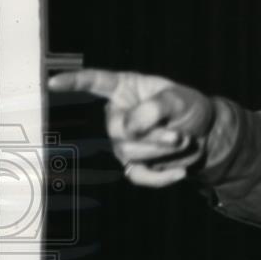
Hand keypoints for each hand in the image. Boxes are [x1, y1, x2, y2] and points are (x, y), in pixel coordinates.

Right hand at [48, 69, 213, 187]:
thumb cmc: (188, 109)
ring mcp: (124, 142)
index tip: (54, 83)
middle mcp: (118, 115)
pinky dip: (161, 177)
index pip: (95, 82)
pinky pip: (138, 176)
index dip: (74, 82)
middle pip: (118, 131)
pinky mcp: (135, 164)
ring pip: (129, 152)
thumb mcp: (179, 99)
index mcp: (124, 89)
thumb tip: (129, 129)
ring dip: (161, 151)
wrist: (206, 135)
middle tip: (179, 135)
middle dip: (152, 135)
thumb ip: (154, 108)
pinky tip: (180, 172)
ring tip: (183, 141)